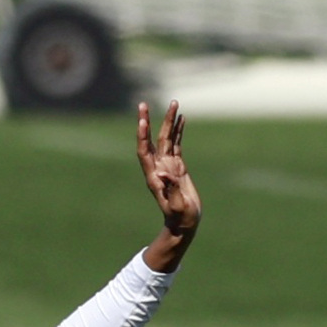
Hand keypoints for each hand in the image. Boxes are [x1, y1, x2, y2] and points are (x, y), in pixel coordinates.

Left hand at [135, 100, 199, 261]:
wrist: (184, 224)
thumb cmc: (180, 217)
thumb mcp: (176, 205)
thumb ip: (170, 189)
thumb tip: (163, 173)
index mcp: (154, 175)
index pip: (145, 151)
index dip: (143, 135)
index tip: (143, 120)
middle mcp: (158, 167)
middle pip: (153, 139)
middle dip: (149, 121)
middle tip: (144, 103)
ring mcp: (168, 166)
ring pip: (167, 139)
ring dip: (169, 121)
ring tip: (174, 103)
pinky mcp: (178, 167)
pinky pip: (177, 144)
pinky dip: (179, 131)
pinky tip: (182, 119)